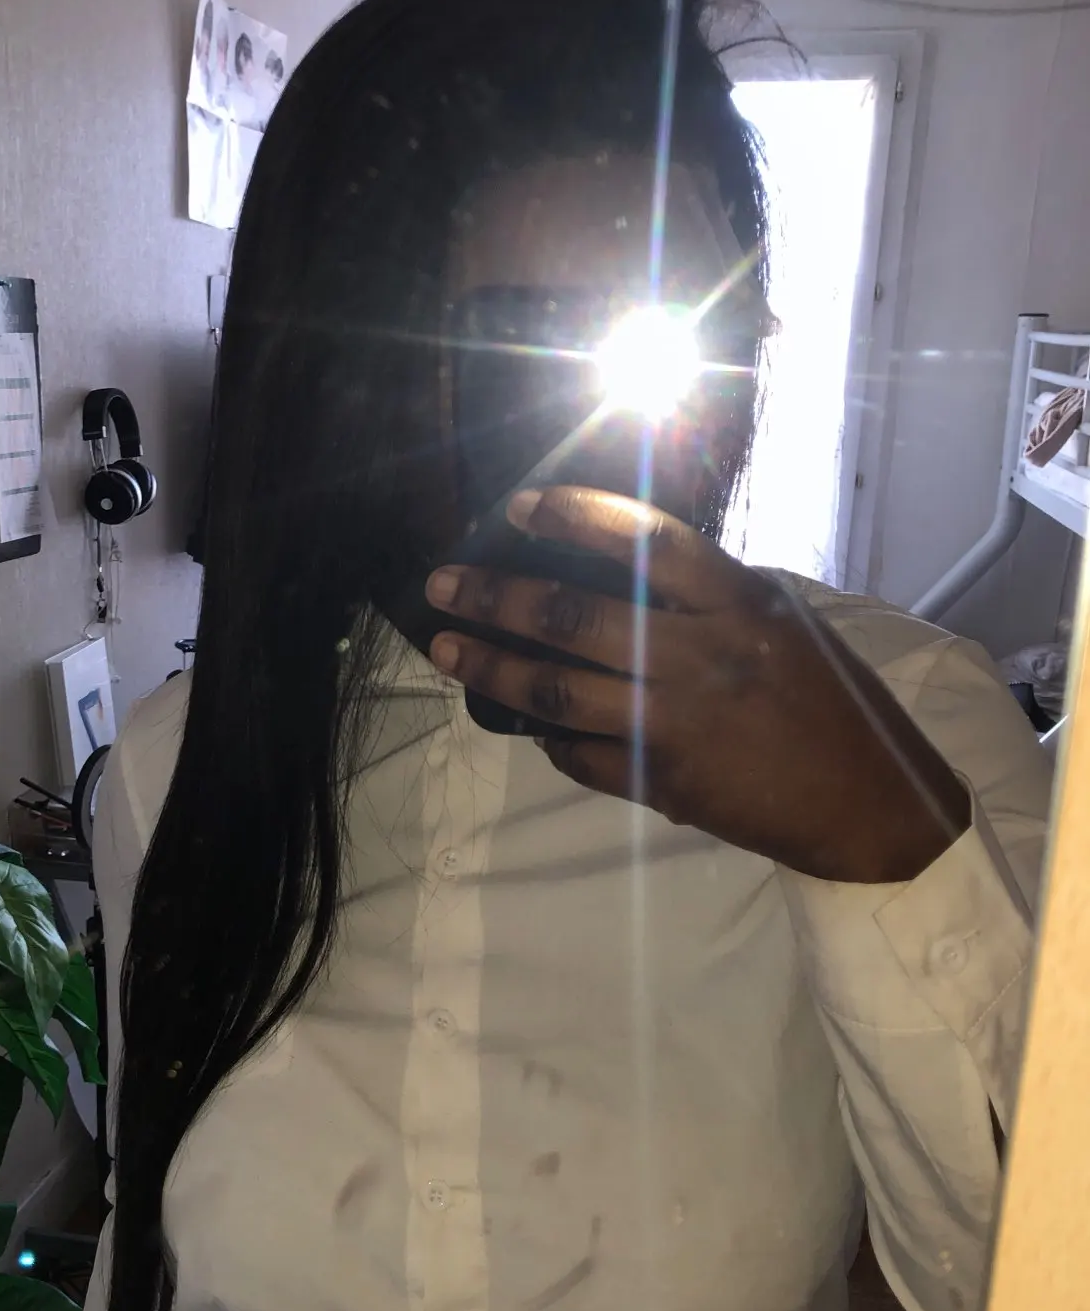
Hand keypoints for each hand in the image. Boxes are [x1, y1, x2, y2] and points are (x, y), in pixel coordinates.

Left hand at [425, 486, 970, 883]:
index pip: (648, 540)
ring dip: (492, 668)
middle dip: (496, 597)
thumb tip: (628, 572)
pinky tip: (527, 723)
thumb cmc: (833, 705)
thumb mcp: (785, 627)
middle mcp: (702, 656)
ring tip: (446, 650)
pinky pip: (581, 754)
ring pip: (558, 690)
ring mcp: (675, 722)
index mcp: (740, 604)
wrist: (867, 804)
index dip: (577, 516)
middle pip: (575, 618)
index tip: (519, 505)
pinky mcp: (662, 780)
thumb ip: (712, 600)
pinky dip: (549, 736)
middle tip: (443, 584)